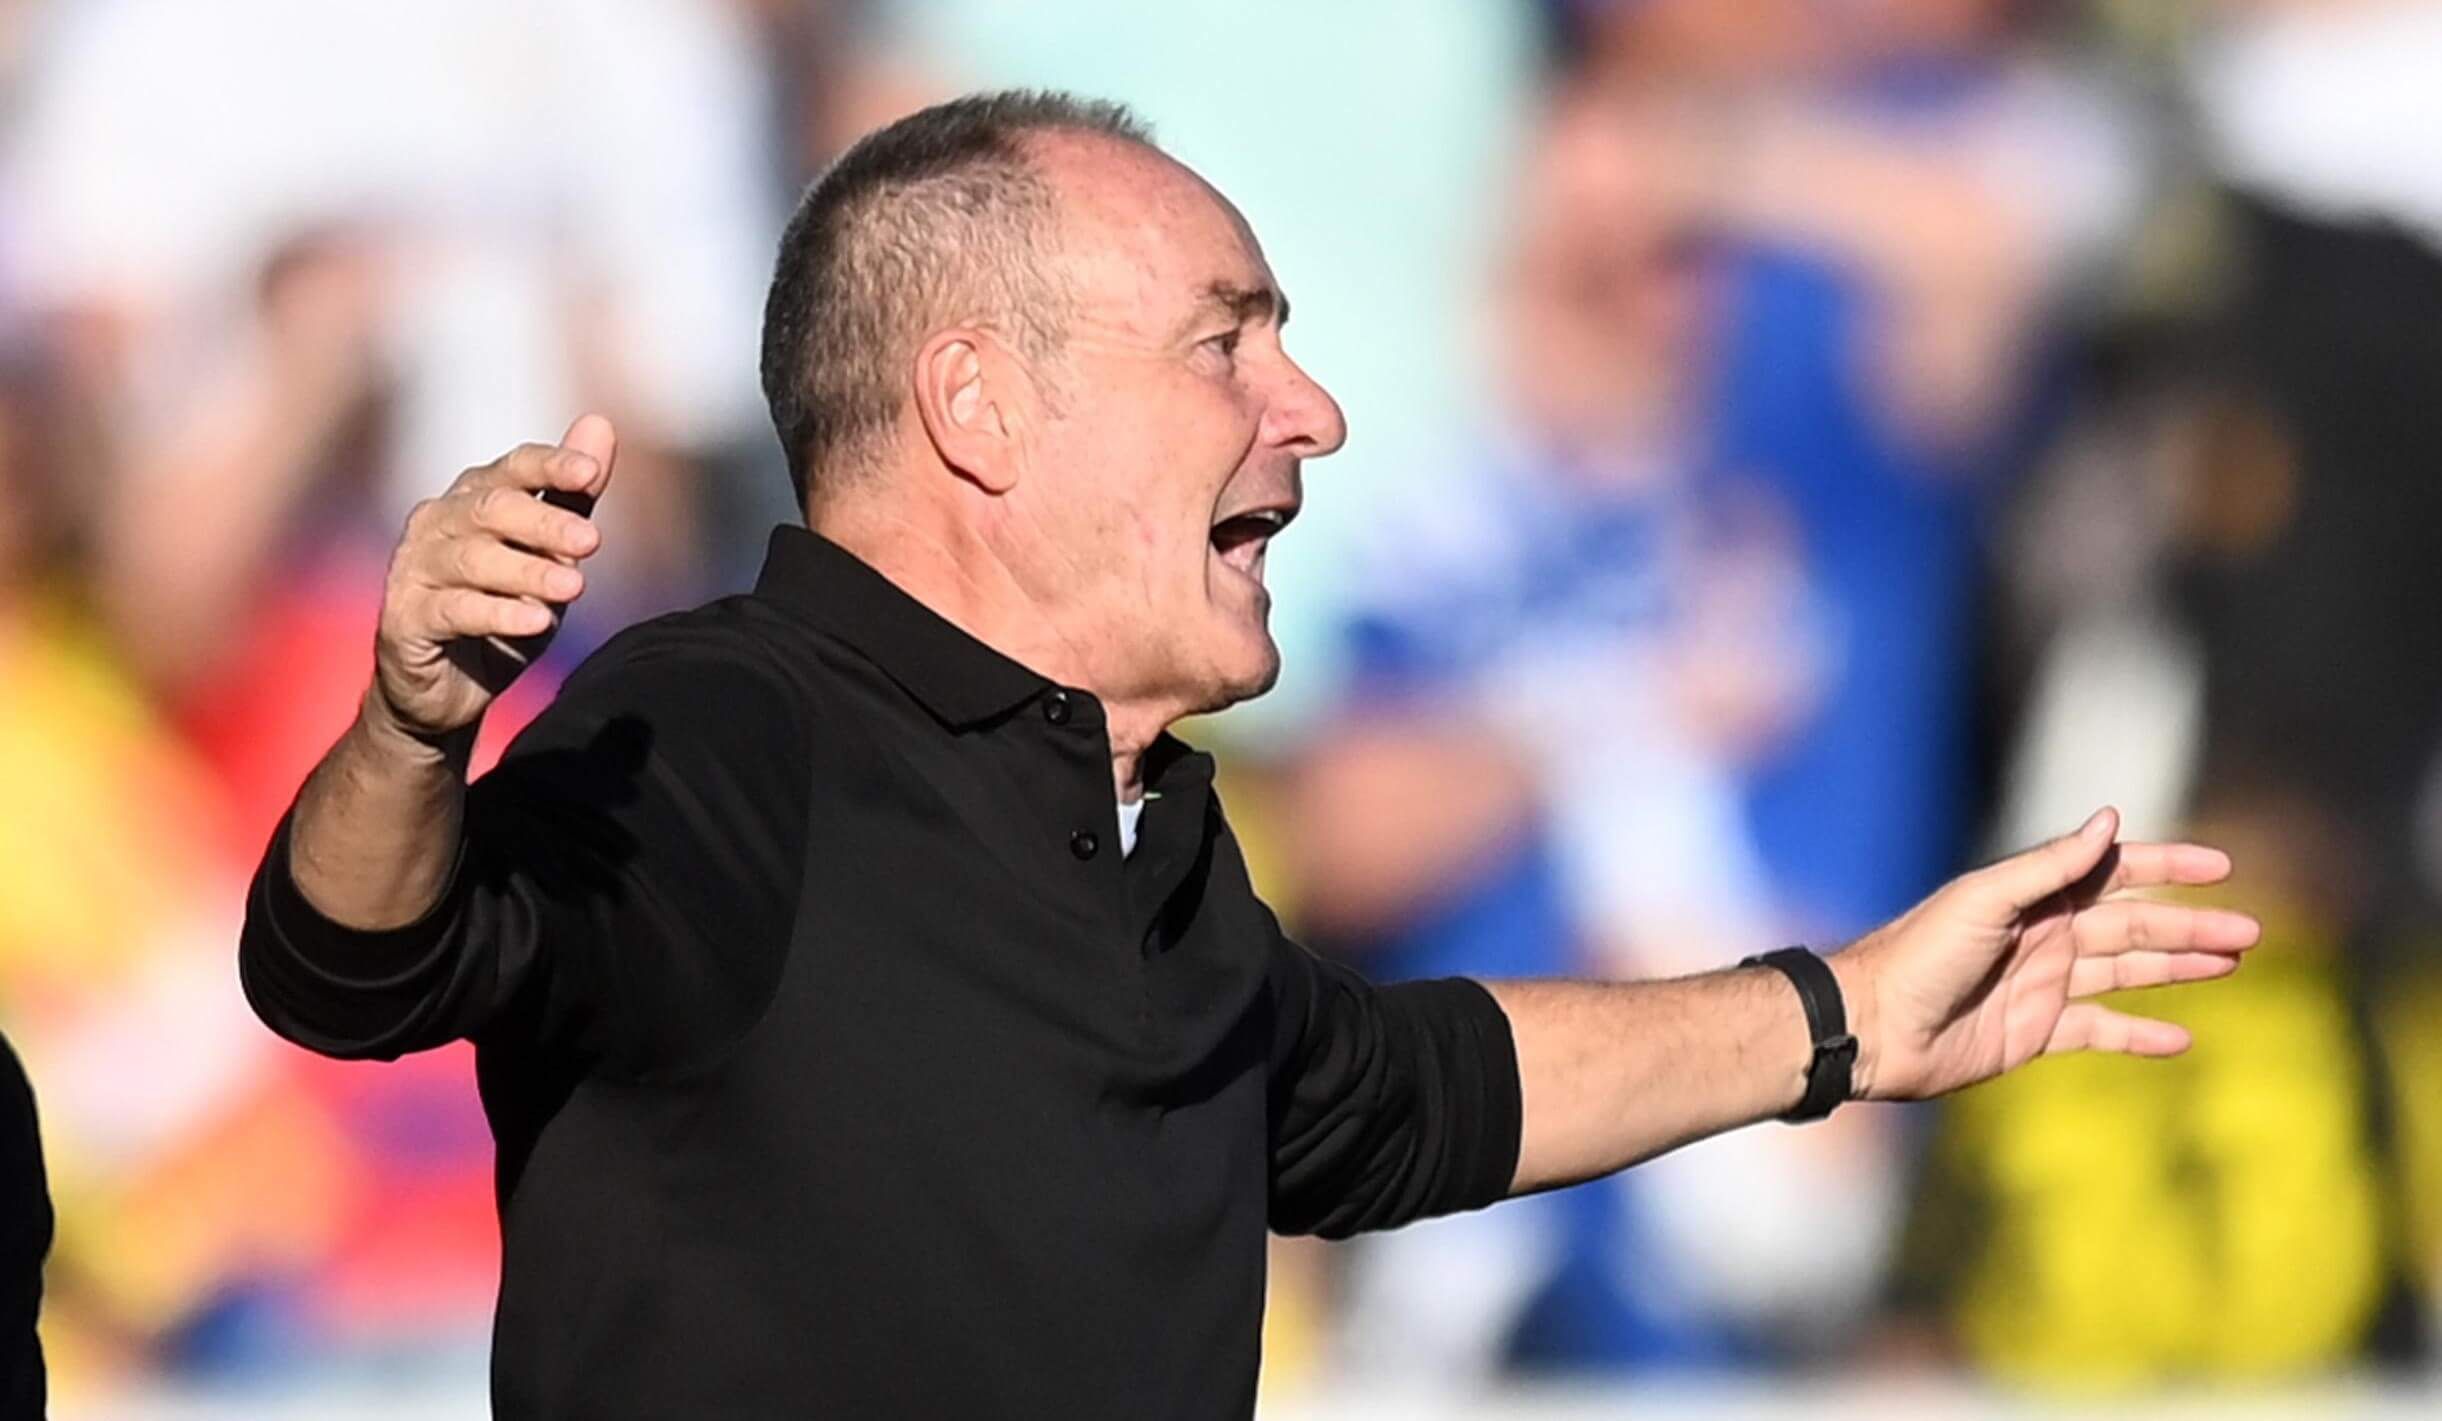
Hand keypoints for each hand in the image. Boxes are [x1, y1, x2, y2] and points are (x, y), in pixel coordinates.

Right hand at [369, 415, 616, 742]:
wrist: (445, 691)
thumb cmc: (499, 613)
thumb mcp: (547, 558)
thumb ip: (572, 500)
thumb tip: (600, 424)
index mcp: (473, 499)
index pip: (512, 468)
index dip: (550, 465)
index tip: (591, 473)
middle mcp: (437, 524)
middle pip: (492, 509)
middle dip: (545, 523)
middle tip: (592, 543)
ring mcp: (414, 569)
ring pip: (473, 560)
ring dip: (528, 573)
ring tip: (575, 587)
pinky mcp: (404, 618)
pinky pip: (454, 610)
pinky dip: (496, 613)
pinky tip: (534, 621)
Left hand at [1828, 808, 2260, 1100]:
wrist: (1874, 1025)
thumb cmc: (1918, 953)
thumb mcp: (1985, 900)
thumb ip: (2050, 864)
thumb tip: (2111, 819)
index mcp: (2033, 896)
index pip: (2113, 872)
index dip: (2167, 867)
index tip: (2222, 867)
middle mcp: (2044, 935)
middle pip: (2133, 926)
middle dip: (2191, 926)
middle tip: (2251, 931)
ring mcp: (2043, 984)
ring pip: (2127, 972)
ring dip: (2179, 969)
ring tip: (2233, 966)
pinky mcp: (2035, 1032)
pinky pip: (2100, 1030)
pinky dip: (2140, 1035)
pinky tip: (2183, 1041)